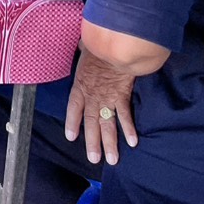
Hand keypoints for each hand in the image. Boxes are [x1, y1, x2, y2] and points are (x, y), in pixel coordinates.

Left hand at [64, 50, 138, 165]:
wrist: (113, 45)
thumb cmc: (97, 43)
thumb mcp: (85, 47)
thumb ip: (83, 51)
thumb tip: (81, 44)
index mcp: (80, 84)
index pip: (74, 107)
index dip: (72, 122)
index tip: (71, 137)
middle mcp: (92, 95)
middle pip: (91, 122)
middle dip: (92, 141)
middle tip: (94, 159)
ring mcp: (108, 98)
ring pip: (108, 124)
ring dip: (110, 143)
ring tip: (113, 160)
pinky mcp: (123, 96)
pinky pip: (125, 115)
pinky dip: (129, 129)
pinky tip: (132, 142)